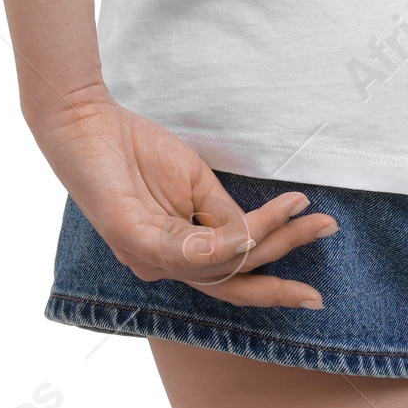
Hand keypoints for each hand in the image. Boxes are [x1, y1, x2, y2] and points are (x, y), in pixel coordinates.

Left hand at [30, 87, 337, 307]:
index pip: (229, 274)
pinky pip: (198, 251)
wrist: (87, 121)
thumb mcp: (194, 182)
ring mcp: (147, 258)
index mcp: (173, 253)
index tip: (316, 254)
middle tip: (320, 286)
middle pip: (229, 285)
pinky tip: (264, 221)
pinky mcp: (136, 241)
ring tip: (306, 216)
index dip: (273, 274)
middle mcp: (160, 265)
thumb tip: (258, 236)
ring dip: (271, 243)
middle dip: (279, 284)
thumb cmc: (136, 149)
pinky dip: (240, 237)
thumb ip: (223, 214)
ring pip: (222, 268)